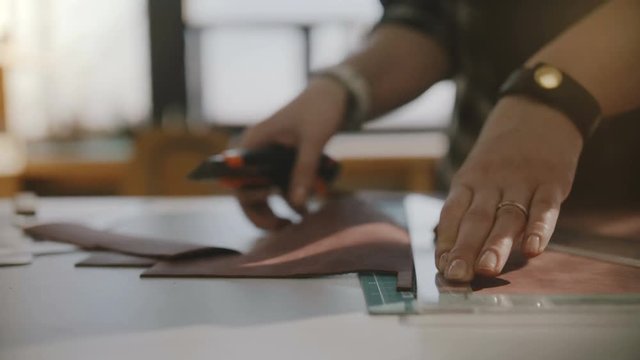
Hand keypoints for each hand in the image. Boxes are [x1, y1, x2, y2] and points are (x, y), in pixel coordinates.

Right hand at [237, 77, 346, 229]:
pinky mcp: (281, 164)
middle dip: (261, 212)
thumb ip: (304, 171)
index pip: (237, 178)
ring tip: (294, 223)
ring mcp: (266, 159)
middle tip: (282, 227)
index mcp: (252, 143)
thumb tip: (298, 204)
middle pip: (246, 191)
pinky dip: (289, 198)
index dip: (249, 196)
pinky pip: (278, 187)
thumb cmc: (320, 111)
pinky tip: (304, 211)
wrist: (334, 96)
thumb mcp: (313, 141)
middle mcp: (254, 153)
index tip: (273, 205)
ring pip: (261, 193)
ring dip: (274, 210)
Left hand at [436, 96, 583, 281]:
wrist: (539, 109)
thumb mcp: (476, 173)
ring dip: (496, 244)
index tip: (441, 267)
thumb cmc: (501, 154)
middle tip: (458, 275)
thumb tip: (449, 253)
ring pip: (507, 217)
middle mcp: (491, 182)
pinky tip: (534, 249)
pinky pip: (545, 207)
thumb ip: (467, 209)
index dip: (446, 241)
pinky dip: (539, 228)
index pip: (452, 213)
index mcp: (467, 181)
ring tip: (487, 269)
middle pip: (476, 219)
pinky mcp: (552, 181)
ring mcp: (521, 180)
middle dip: (466, 249)